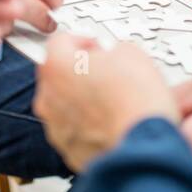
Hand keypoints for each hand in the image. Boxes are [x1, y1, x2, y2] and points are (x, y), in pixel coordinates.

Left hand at [33, 32, 177, 171]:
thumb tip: (115, 55)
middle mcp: (48, 97)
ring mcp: (56, 127)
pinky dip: (91, 127)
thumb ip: (113, 49)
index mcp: (56, 66)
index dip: (83, 40)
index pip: (60, 41)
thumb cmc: (134, 101)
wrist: (143, 144)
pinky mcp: (70, 151)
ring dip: (86, 100)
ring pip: (66, 106)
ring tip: (115, 101)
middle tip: (108, 73)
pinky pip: (77, 132)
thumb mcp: (131, 53)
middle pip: (60, 75)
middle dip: (82, 72)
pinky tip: (115, 123)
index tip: (97, 47)